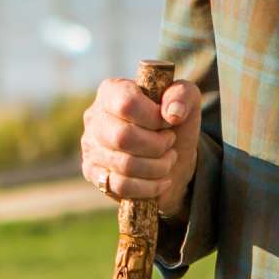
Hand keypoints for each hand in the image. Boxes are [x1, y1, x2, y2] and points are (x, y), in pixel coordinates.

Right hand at [81, 77, 202, 216]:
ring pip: (124, 165)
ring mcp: (90, 147)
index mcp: (112, 91)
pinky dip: (150, 186)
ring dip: (158, 166)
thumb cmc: (174, 125)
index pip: (127, 104)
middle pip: (123, 137)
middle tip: (169, 143)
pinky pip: (121, 186)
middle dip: (157, 145)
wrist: (172, 158)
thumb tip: (172, 113)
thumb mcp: (187, 102)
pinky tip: (162, 180)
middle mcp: (94, 117)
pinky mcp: (93, 173)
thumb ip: (183, 94)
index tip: (168, 122)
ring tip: (168, 159)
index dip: (154, 117)